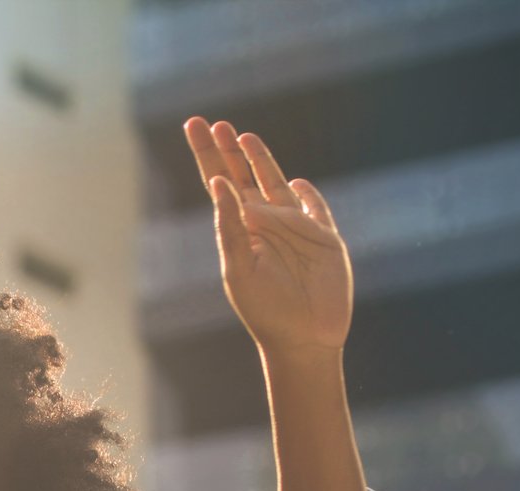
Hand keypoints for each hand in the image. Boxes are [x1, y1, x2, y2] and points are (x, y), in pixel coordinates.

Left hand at [183, 117, 350, 356]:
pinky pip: (316, 209)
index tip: (194, 125)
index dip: (208, 155)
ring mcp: (296, 229)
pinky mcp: (325, 238)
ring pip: (276, 184)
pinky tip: (294, 182)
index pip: (219, 184)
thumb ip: (230, 225)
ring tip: (243, 136)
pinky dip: (307, 195)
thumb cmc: (265, 310)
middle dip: (228, 151)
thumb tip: (219, 183)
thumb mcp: (239, 267)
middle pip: (244, 177)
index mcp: (240, 230)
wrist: (304, 338)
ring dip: (260, 160)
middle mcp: (265, 225)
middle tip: (213, 123)